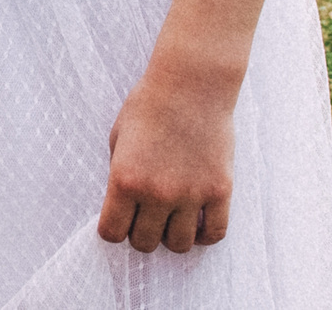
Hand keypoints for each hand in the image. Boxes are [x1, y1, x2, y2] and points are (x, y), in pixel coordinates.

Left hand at [99, 67, 236, 251]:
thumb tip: (123, 205)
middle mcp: (156, 193)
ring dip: (172, 237)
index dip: (113, 230)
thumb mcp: (118, 138)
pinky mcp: (220, 192)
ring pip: (179, 245)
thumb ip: (119, 175)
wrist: (190, 85)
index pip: (112, 233)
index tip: (118, 222)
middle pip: (145, 243)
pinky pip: (215, 234)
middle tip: (145, 218)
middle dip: (140, 234)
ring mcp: (191, 195)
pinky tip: (197, 223)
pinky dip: (204, 236)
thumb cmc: (149, 106)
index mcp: (125, 179)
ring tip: (171, 220)